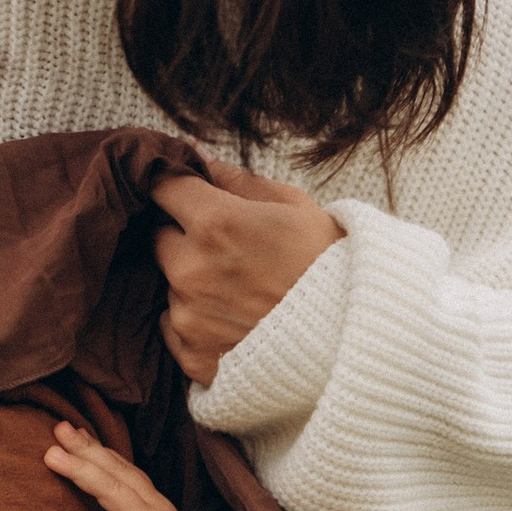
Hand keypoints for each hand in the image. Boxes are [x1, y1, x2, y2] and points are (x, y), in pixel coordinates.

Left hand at [39, 422, 217, 510]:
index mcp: (154, 504)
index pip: (124, 469)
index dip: (100, 449)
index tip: (76, 433)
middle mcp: (152, 507)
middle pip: (115, 470)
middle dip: (86, 448)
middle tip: (59, 428)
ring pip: (110, 489)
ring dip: (79, 470)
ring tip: (51, 456)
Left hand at [152, 163, 342, 383]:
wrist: (352, 334)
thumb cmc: (328, 262)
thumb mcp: (292, 205)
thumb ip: (236, 180)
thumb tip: (198, 156)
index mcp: (214, 224)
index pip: (162, 188)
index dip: (173, 185)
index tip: (184, 189)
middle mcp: (191, 270)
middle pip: (159, 238)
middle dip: (184, 236)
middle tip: (228, 247)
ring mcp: (188, 317)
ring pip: (170, 284)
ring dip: (192, 281)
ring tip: (240, 288)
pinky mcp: (192, 354)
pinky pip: (175, 326)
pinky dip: (196, 321)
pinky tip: (234, 318)